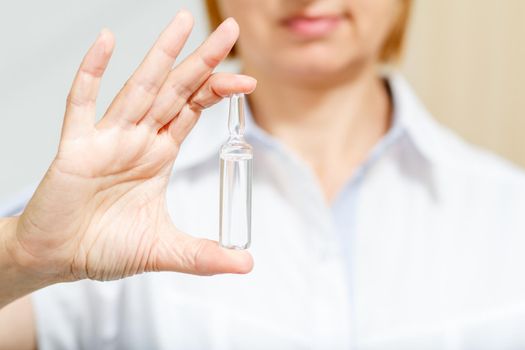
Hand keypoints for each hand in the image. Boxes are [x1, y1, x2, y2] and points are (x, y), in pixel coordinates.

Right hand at [4, 11, 254, 284]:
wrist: (58, 258)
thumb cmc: (104, 247)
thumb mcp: (164, 250)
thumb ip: (205, 256)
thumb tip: (248, 266)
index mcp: (159, 154)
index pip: (193, 111)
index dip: (217, 92)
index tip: (246, 81)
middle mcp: (137, 139)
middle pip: (175, 90)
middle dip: (201, 60)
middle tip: (227, 29)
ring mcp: (107, 138)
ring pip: (138, 88)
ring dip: (161, 56)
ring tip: (183, 23)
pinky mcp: (75, 147)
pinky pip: (82, 103)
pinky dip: (91, 72)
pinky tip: (105, 42)